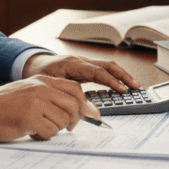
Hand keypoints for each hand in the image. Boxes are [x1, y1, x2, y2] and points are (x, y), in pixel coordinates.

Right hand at [0, 75, 101, 141]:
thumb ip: (49, 96)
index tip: (90, 117)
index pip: (75, 89)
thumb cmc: (1, 105)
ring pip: (64, 120)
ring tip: (40, 128)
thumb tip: (75, 110)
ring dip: (56, 129)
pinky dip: (45, 136)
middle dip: (74, 120)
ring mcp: (36, 102)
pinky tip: (33, 132)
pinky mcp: (30, 117)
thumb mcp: (28, 92)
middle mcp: (42, 88)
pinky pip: (51, 130)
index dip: (85, 105)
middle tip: (67, 128)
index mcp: (43, 80)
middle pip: (74, 105)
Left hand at [22, 54, 140, 92]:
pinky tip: (120, 85)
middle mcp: (81, 61)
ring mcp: (84, 63)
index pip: (97, 72)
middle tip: (135, 86)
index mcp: (73, 64)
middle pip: (108, 65)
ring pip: (107, 66)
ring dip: (121, 75)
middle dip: (123, 75)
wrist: (32, 64)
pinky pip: (102, 70)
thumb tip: (84, 108)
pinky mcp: (85, 67)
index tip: (122, 90)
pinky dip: (113, 76)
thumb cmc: (39, 74)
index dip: (111, 81)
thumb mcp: (51, 85)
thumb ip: (67, 94)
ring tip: (133, 85)